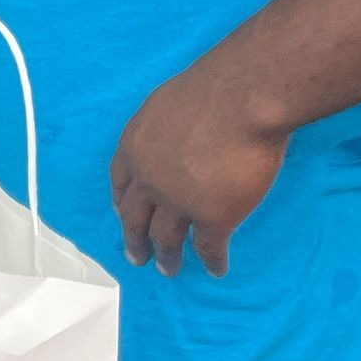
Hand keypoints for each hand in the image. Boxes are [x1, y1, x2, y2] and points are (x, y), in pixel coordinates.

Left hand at [109, 58, 289, 277]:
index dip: (122, 203)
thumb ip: (163, 131)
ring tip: (169, 270)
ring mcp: (179, 202)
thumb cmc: (210, 89)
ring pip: (166, 240)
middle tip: (138, 258)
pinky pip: (209, 248)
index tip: (123, 217)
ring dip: (167, 258)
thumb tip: (174, 140)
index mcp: (134, 147)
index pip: (120, 183)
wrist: (241, 98)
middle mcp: (149, 179)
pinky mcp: (214, 217)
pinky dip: (212, 261)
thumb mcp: (166, 105)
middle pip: (136, 218)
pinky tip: (216, 269)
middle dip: (135, 240)